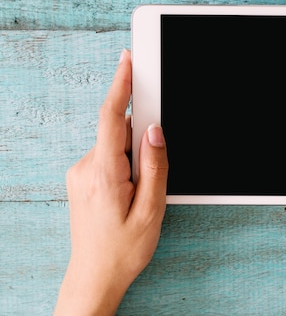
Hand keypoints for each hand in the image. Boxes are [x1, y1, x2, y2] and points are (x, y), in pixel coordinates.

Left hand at [54, 49, 168, 314]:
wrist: (94, 275)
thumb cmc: (124, 248)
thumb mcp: (151, 209)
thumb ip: (155, 166)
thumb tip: (156, 130)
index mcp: (104, 174)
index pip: (111, 118)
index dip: (121, 85)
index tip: (129, 60)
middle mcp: (86, 168)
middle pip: (119, 131)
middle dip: (142, 138)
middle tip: (152, 170)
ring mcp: (81, 173)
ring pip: (116, 144)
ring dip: (135, 155)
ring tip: (140, 192)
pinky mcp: (83, 178)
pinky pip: (109, 155)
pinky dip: (126, 162)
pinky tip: (131, 191)